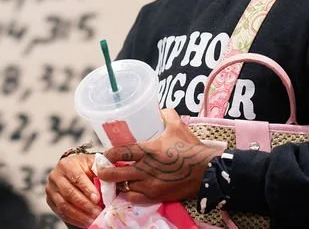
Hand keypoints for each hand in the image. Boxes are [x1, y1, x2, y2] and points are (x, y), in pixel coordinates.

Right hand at [45, 152, 101, 227]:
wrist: (72, 171)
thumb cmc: (85, 168)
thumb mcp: (93, 164)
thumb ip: (100, 170)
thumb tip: (109, 180)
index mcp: (66, 164)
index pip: (76, 177)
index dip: (87, 189)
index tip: (98, 199)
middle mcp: (55, 175)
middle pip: (69, 193)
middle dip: (85, 205)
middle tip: (99, 213)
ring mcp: (51, 189)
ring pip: (64, 205)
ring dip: (80, 215)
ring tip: (94, 220)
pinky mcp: (50, 200)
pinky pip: (61, 213)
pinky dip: (75, 220)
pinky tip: (86, 222)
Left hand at [96, 109, 220, 203]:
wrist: (208, 172)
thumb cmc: (191, 148)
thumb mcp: (178, 126)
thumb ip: (166, 115)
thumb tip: (159, 109)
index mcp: (147, 151)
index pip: (119, 153)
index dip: (108, 155)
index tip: (105, 155)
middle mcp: (145, 170)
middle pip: (115, 174)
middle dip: (104, 172)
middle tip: (100, 169)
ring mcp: (150, 185)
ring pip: (124, 187)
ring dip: (118, 183)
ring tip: (115, 179)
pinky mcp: (157, 196)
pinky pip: (135, 199)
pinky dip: (129, 194)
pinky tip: (128, 189)